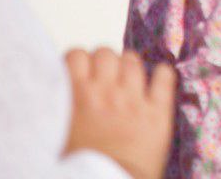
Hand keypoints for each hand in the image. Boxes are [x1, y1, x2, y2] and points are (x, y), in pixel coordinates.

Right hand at [64, 48, 175, 178]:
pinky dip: (162, 74)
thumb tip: (60, 94)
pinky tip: (158, 78)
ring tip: (128, 76)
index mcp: (76, 98)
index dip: (78, 60)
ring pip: (133, 61)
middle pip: (106, 53)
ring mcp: (134, 100)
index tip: (80, 70)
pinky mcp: (158, 112)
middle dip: (104, 60)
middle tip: (104, 74)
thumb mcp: (56, 136)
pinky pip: (165, 78)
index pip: (76, 55)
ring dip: (129, 65)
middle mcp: (106, 93)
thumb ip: (61, 109)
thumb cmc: (77, 168)